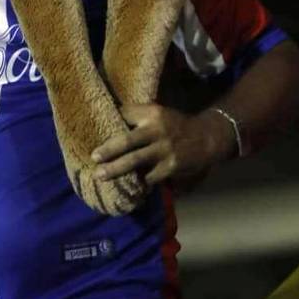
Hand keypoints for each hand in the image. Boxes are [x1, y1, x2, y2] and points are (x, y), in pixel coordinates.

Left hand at [90, 102, 229, 190]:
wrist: (207, 137)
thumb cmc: (175, 125)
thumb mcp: (158, 113)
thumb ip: (138, 117)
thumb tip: (110, 122)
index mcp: (152, 113)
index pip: (124, 114)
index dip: (109, 121)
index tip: (90, 130)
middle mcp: (156, 130)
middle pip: (126, 140)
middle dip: (108, 150)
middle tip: (93, 157)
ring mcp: (164, 149)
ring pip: (135, 161)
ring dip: (116, 169)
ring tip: (100, 175)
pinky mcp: (171, 166)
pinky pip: (149, 176)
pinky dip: (138, 181)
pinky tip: (127, 185)